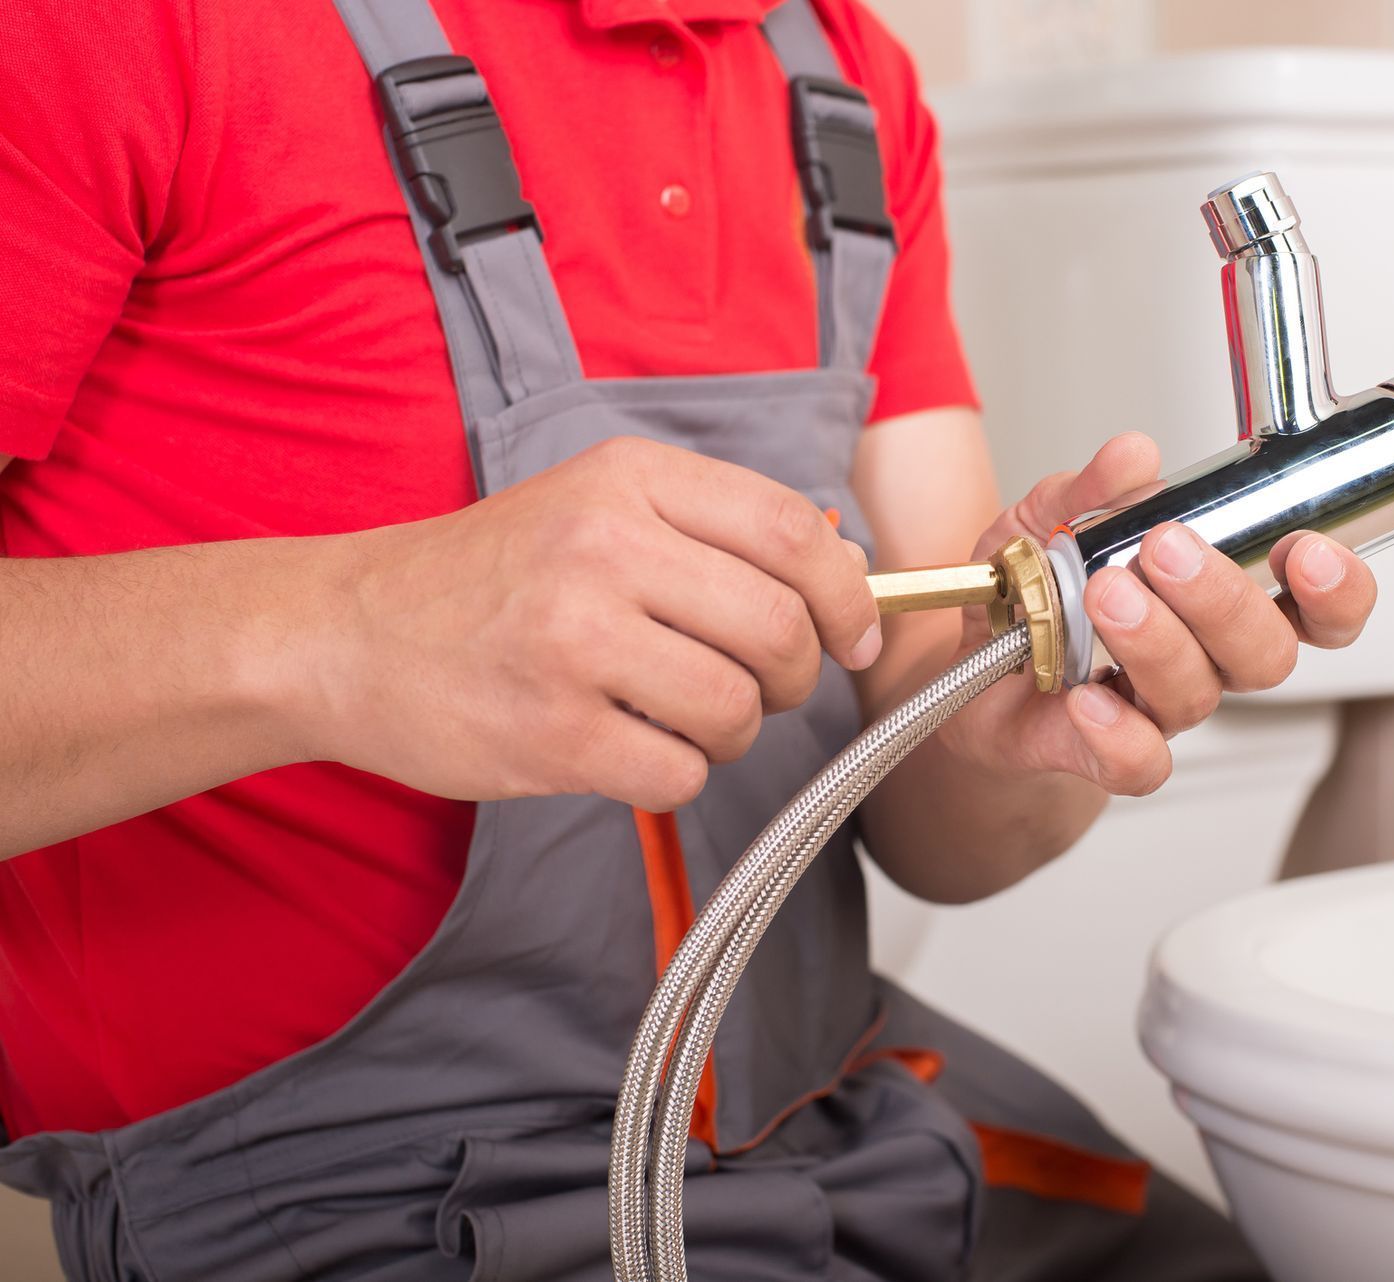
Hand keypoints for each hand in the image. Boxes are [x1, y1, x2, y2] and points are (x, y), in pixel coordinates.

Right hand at [305, 436, 880, 808]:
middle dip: (795, 675)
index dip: (849, 594)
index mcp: (628, 479)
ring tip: (684, 717)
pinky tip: (630, 747)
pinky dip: (676, 773)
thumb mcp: (596, 505)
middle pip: (780, 628)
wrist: (343, 633)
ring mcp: (573, 642)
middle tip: (763, 686)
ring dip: (734, 732)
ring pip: (736, 709)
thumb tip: (849, 570)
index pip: (794, 531)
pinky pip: (679, 772)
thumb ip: (714, 528)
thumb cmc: (489, 576)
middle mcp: (604, 548)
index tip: (856, 635)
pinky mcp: (551, 733)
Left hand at [941, 432, 1376, 795]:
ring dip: (1157, 639)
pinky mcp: (1102, 752)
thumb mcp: (1051, 516)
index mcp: (1222, 598)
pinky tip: (1085, 696)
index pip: (1318, 610)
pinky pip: (1139, 763)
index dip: (1336, 591)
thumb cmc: (1036, 588)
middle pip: (1266, 652)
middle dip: (1224, 598)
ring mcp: (1158, 708)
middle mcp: (1206, 658)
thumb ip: (1093, 489)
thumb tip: (1133, 457)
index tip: (1308, 551)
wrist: (970, 660)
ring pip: (1197, 694)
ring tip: (1105, 592)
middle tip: (1167, 549)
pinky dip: (1117, 732)